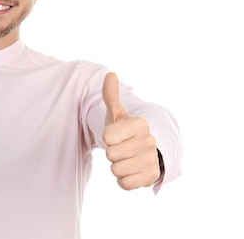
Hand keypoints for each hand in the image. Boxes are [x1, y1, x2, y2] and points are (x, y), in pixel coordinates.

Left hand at [102, 72, 160, 189]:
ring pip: (116, 170)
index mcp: (139, 124)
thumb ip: (110, 95)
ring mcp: (152, 160)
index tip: (116, 135)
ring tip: (126, 158)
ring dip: (117, 167)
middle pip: (111, 154)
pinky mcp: (152, 177)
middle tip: (121, 148)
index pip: (106, 137)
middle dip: (112, 153)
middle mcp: (149, 141)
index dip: (107, 137)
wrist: (143, 151)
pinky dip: (123, 180)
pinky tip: (131, 171)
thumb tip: (111, 74)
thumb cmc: (124, 130)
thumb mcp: (116, 113)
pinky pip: (125, 184)